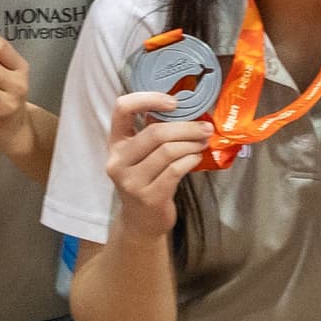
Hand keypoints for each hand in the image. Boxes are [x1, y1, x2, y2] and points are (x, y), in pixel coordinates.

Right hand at [102, 92, 216, 238]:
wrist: (140, 221)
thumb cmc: (146, 181)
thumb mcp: (140, 156)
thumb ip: (152, 135)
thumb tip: (190, 111)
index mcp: (114, 144)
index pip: (122, 109)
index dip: (147, 99)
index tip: (173, 103)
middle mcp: (118, 161)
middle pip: (155, 133)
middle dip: (186, 127)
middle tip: (205, 127)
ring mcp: (131, 181)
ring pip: (168, 151)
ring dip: (191, 143)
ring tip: (203, 142)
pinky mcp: (149, 196)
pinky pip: (175, 170)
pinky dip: (191, 160)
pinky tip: (196, 158)